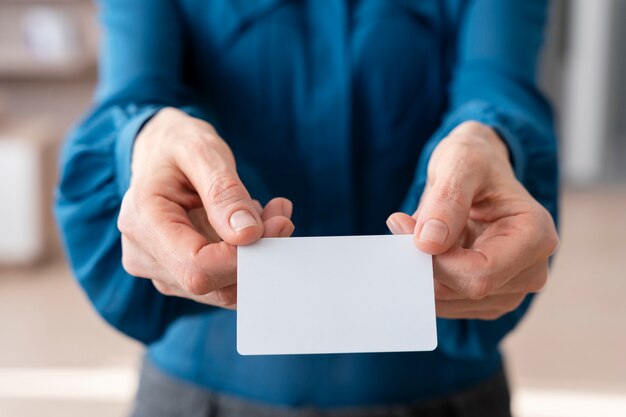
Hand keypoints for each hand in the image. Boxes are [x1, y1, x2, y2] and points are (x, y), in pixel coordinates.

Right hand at [118, 108, 293, 308]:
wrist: (160, 151)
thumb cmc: (177, 145)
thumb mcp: (202, 151)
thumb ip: (224, 192)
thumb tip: (247, 234)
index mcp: (142, 221)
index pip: (196, 266)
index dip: (242, 257)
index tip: (276, 225)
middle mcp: (144, 255)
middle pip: (212, 283)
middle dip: (258, 254)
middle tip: (281, 215)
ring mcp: (161, 270)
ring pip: (223, 289)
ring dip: (258, 256)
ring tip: (270, 213)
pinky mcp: (179, 275)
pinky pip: (224, 283)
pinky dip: (249, 258)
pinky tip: (256, 225)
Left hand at [387, 121, 557, 319]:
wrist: (478, 172)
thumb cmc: (474, 162)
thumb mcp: (460, 163)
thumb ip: (447, 199)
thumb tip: (429, 242)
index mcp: (535, 235)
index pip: (479, 274)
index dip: (435, 260)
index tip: (403, 226)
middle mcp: (532, 269)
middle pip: (464, 291)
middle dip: (425, 264)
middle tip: (402, 227)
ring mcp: (512, 289)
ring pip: (452, 301)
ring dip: (424, 272)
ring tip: (421, 232)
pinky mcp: (491, 298)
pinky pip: (449, 303)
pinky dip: (428, 280)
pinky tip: (428, 251)